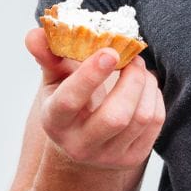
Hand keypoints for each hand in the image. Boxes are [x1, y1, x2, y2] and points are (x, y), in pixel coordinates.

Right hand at [24, 27, 164, 171]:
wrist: (82, 145)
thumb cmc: (69, 101)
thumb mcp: (54, 80)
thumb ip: (48, 55)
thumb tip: (35, 33)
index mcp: (55, 121)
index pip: (70, 101)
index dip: (90, 75)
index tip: (110, 52)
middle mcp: (80, 145)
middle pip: (114, 116)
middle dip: (131, 80)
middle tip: (132, 57)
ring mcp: (109, 156)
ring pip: (141, 117)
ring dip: (146, 84)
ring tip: (138, 68)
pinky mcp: (133, 157)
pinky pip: (155, 121)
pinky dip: (154, 96)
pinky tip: (144, 86)